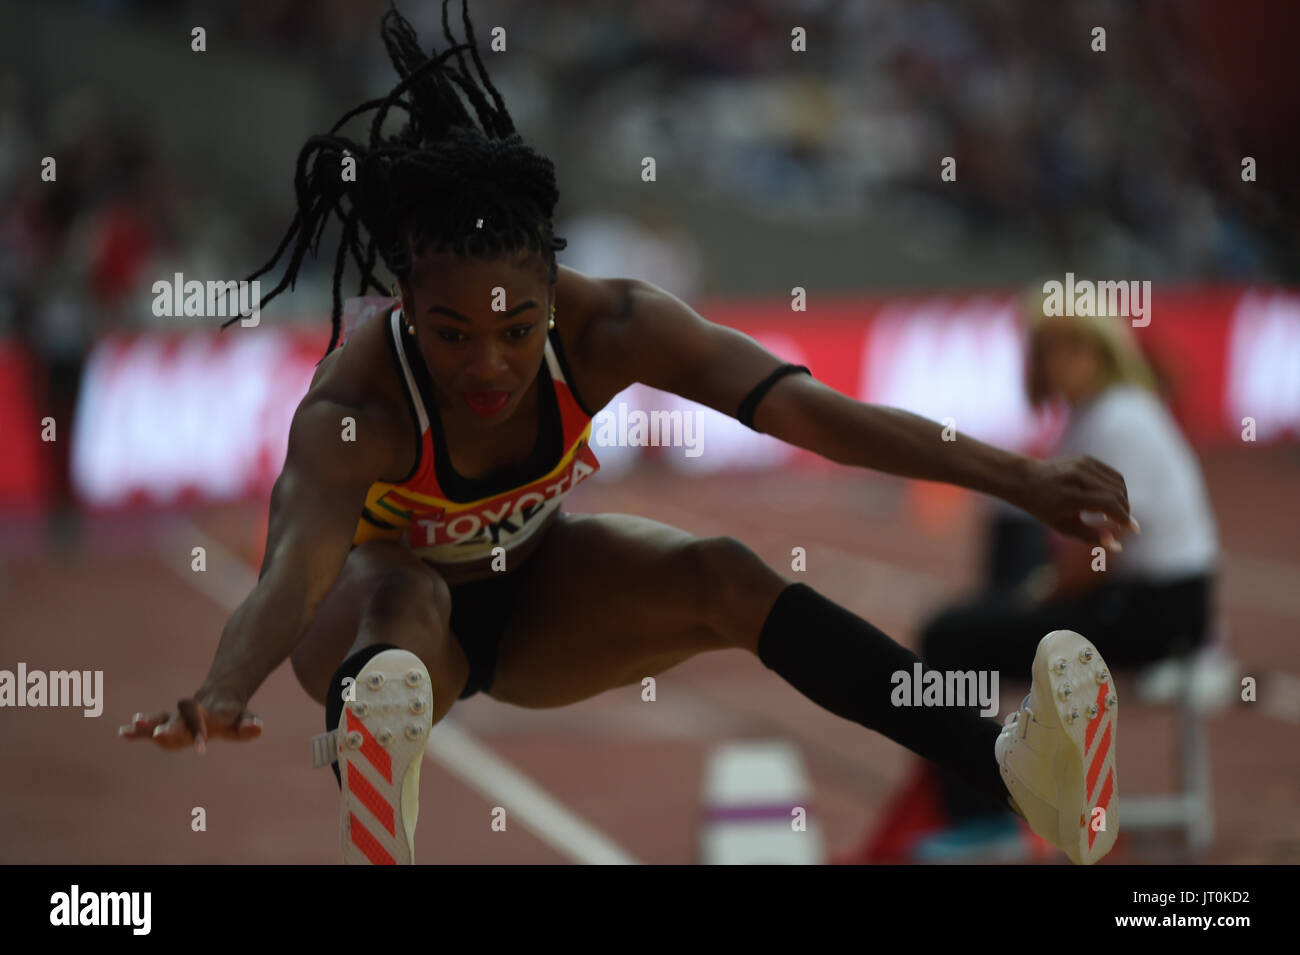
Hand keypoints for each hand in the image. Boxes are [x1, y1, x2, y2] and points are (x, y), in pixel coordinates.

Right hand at [118, 693, 262, 751]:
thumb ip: (249, 725)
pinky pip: (149, 727)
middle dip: (170, 728)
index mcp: (208, 718)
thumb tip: (257, 728)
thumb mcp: (244, 720)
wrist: (216, 700)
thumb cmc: (232, 717)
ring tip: (134, 725)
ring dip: (149, 723)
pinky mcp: (164, 724)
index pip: (203, 725)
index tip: (202, 747)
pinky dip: (138, 731)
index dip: (202, 734)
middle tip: (160, 734)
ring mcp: (175, 719)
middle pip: (178, 722)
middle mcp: (188, 717)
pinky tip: (123, 732)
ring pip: (161, 719)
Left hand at [1018, 455, 1139, 550]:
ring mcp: (1083, 465)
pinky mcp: (1087, 459)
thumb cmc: (1045, 508)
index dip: (1124, 517)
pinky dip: (1117, 488)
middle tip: (1122, 523)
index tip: (1133, 529)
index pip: (1108, 504)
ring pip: (1118, 483)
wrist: (1027, 479)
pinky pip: (1113, 475)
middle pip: (1117, 493)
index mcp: (1070, 496)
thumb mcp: (1064, 527)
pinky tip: (1109, 499)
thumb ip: (1092, 537)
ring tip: (1114, 512)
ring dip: (1123, 499)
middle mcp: (1077, 477)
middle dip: (1125, 510)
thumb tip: (1118, 546)